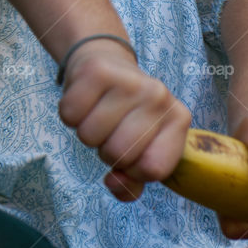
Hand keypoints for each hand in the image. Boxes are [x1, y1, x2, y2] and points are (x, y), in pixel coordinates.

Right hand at [58, 38, 191, 201]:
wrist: (108, 64)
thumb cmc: (126, 118)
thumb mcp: (140, 152)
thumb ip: (132, 183)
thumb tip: (114, 183)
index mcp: (178, 120)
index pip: (152, 169)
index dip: (133, 171)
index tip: (132, 155)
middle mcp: (160, 97)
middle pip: (119, 154)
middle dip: (107, 152)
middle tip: (112, 131)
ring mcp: (130, 81)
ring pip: (90, 136)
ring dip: (88, 133)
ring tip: (99, 114)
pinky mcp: (97, 71)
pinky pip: (70, 115)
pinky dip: (71, 116)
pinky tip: (86, 101)